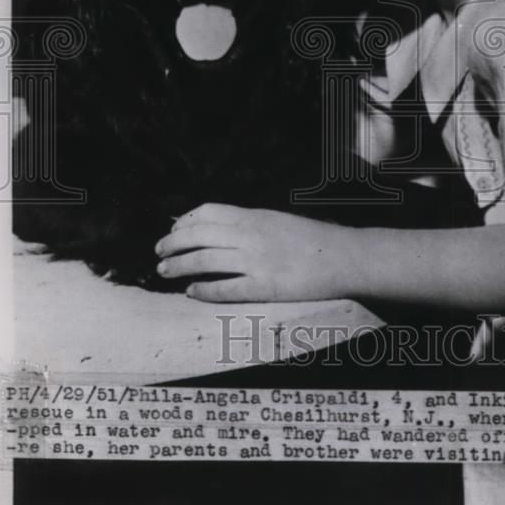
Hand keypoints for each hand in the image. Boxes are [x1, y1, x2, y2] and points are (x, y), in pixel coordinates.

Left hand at [154, 203, 359, 302]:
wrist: (345, 257)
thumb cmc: (315, 239)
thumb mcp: (279, 220)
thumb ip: (251, 224)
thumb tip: (223, 230)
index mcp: (255, 216)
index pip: (208, 212)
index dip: (185, 221)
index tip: (174, 229)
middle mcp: (250, 235)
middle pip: (198, 235)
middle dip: (173, 243)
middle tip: (159, 252)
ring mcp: (256, 261)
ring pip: (204, 261)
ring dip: (179, 266)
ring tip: (165, 271)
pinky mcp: (264, 287)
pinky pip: (224, 289)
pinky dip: (203, 290)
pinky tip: (192, 292)